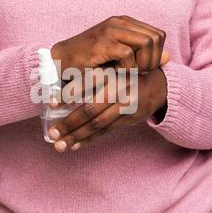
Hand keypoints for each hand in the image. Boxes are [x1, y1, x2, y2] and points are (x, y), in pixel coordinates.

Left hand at [48, 69, 167, 151]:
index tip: (52, 103)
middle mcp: (118, 90)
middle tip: (53, 133)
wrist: (159, 85)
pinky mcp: (129, 119)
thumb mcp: (112, 67)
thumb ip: (93, 76)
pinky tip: (75, 145)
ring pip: (97, 124)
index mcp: (111, 73)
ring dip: (77, 136)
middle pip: (90, 109)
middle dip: (70, 123)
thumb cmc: (127, 74)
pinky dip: (89, 139)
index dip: (68, 93)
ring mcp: (125, 106)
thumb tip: (62, 89)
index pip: (86, 83)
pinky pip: (105, 131)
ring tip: (60, 145)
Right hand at [51, 15, 167, 73]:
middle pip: (157, 37)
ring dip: (142, 63)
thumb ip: (144, 57)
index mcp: (125, 23)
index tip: (143, 68)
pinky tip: (117, 73)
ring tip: (129, 72)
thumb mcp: (120, 59)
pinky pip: (129, 54)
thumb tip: (169, 58)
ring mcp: (111, 30)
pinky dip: (127, 68)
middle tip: (139, 72)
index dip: (156, 54)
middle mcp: (119, 22)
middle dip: (153, 60)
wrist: (60, 61)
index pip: (158, 34)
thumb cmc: (90, 62)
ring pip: (147, 43)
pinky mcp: (102, 42)